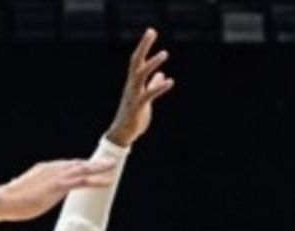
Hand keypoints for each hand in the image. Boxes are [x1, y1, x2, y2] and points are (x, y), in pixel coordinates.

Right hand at [0, 159, 119, 221]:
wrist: (4, 201)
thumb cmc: (12, 200)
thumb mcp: (27, 192)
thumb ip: (34, 191)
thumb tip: (31, 195)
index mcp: (45, 169)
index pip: (68, 165)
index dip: (81, 165)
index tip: (92, 165)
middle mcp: (52, 169)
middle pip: (78, 163)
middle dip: (94, 162)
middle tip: (109, 161)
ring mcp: (56, 176)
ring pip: (83, 169)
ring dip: (99, 167)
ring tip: (112, 165)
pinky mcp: (58, 186)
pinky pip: (82, 181)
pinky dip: (96, 180)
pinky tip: (107, 180)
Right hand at [107, 29, 173, 146]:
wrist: (123, 134)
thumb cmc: (134, 116)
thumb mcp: (146, 98)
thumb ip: (153, 85)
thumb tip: (162, 75)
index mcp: (133, 83)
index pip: (137, 60)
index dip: (144, 46)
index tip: (151, 31)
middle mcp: (131, 86)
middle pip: (135, 61)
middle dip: (143, 46)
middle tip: (152, 31)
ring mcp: (133, 95)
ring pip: (140, 75)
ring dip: (152, 63)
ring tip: (164, 53)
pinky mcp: (137, 107)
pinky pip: (148, 94)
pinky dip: (159, 87)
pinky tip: (170, 81)